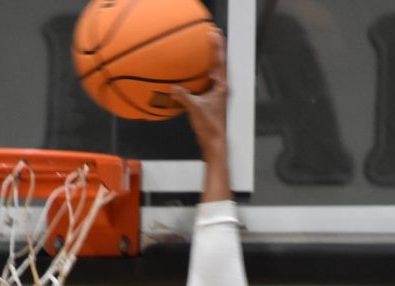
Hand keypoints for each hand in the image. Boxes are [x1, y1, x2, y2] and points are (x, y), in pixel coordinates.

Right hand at [174, 29, 228, 158]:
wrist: (215, 143)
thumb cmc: (209, 126)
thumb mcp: (195, 109)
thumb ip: (184, 96)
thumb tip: (173, 87)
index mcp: (221, 87)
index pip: (220, 62)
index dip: (217, 46)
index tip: (214, 33)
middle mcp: (222, 89)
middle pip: (220, 64)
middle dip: (215, 50)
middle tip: (210, 36)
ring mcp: (218, 95)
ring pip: (214, 74)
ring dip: (210, 63)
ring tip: (202, 52)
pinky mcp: (213, 102)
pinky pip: (207, 84)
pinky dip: (202, 76)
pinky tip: (193, 76)